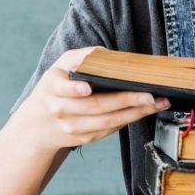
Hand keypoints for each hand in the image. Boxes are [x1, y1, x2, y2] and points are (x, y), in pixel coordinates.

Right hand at [14, 47, 170, 150]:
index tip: (87, 89)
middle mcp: (60, 109)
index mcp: (52, 86)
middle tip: (149, 95)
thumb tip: (110, 56)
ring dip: (135, 113)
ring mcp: (71, 127)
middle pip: (96, 106)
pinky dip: (128, 119)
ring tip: (156, 103)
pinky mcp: (83, 139)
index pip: (62, 88)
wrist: (38, 124)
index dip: (74, 90)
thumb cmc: (56, 86)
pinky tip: (144, 111)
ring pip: (107, 122)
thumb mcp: (60, 66)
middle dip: (125, 100)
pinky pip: (109, 129)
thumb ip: (82, 57)